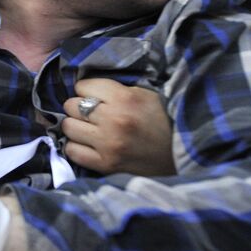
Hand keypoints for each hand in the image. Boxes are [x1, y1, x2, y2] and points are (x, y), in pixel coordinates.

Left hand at [60, 79, 174, 176]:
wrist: (182, 153)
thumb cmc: (162, 120)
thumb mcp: (143, 95)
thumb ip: (114, 90)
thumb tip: (84, 89)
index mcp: (125, 98)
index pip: (83, 86)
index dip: (87, 90)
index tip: (95, 97)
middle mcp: (113, 120)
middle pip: (71, 105)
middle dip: (79, 108)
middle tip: (91, 114)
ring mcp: (107, 144)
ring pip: (68, 127)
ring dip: (76, 127)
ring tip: (89, 129)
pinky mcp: (105, 164)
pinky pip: (72, 151)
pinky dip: (76, 147)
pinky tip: (88, 145)